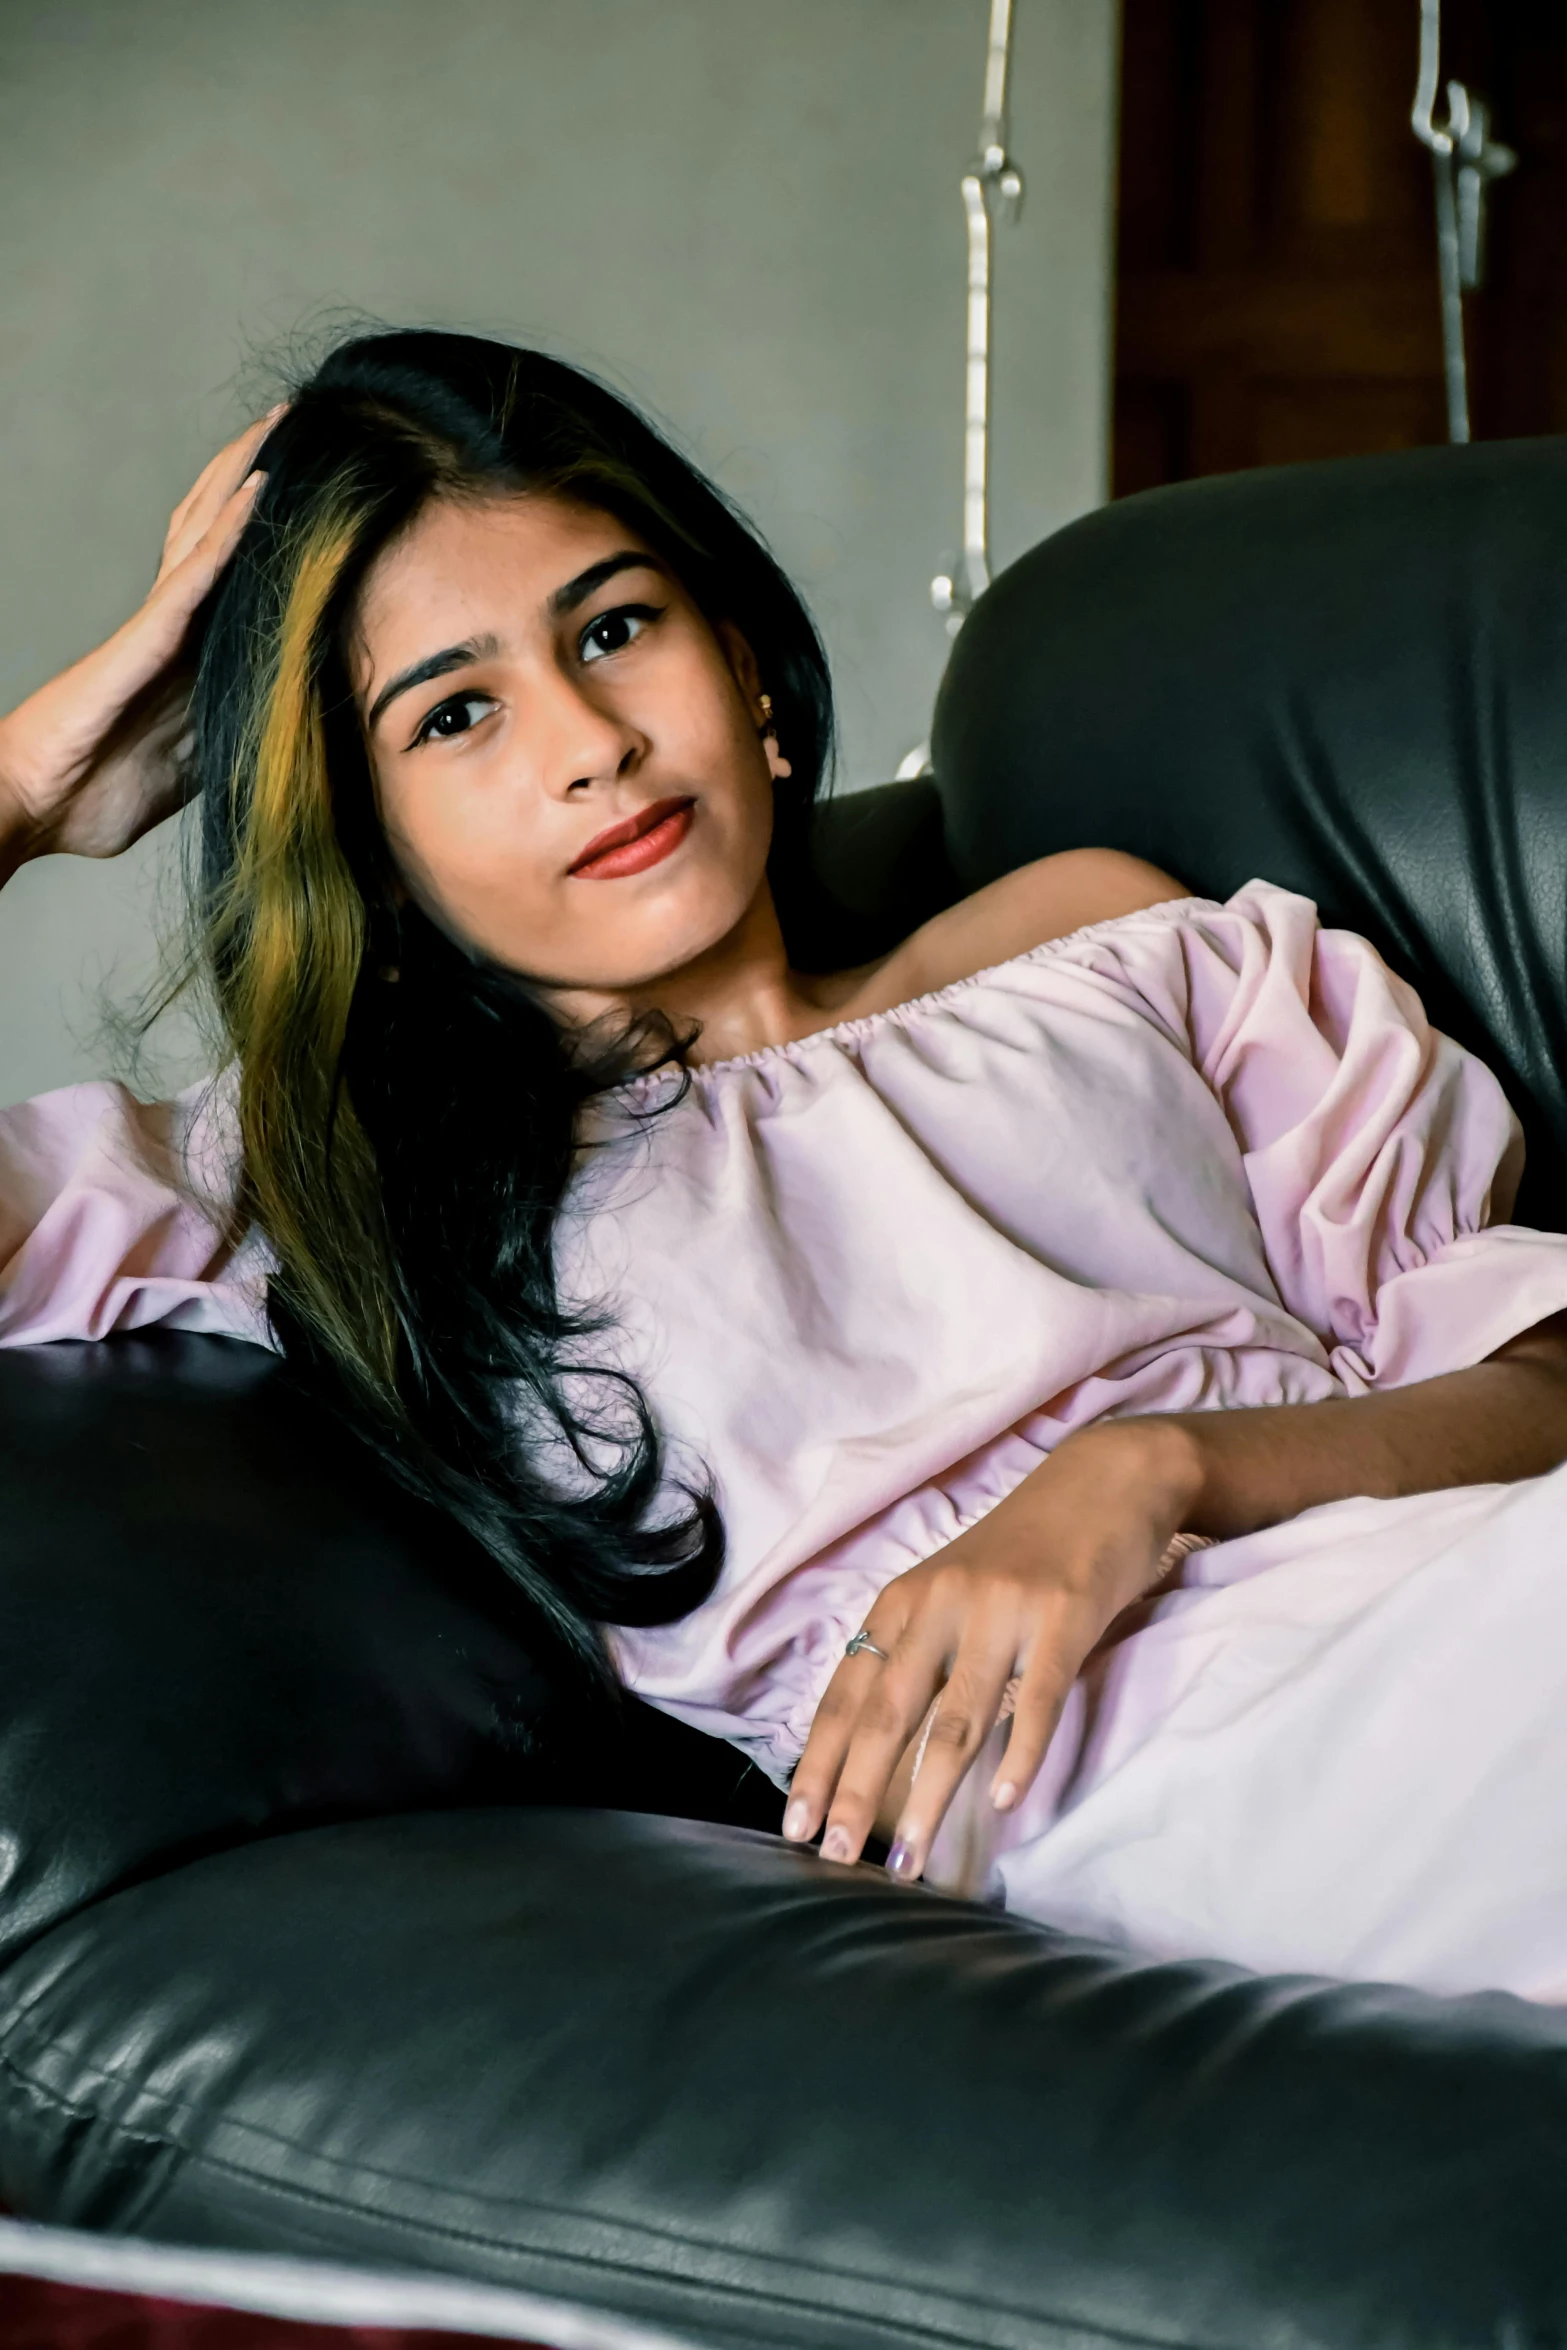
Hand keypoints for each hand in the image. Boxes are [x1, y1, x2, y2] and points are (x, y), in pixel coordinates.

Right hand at [0, 408, 282, 873]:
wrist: (36, 805)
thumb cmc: (99, 793)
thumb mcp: (193, 768)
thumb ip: (230, 738)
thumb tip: (286, 740)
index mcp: (186, 655)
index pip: (232, 573)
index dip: (264, 527)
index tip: (312, 489)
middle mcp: (173, 625)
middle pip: (216, 527)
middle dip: (254, 471)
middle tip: (298, 418)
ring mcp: (159, 626)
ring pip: (208, 529)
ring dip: (245, 473)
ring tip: (282, 421)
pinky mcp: (147, 637)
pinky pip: (196, 573)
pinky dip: (230, 531)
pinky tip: (260, 489)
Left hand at [782, 1419, 1202, 1882]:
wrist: (1104, 1479)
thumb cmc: (1023, 1548)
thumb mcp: (951, 1589)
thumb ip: (918, 1652)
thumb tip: (875, 1743)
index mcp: (904, 1601)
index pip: (847, 1694)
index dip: (819, 1762)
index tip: (795, 1824)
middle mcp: (942, 1603)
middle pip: (887, 1713)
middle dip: (855, 1791)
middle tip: (833, 1858)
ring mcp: (1003, 1610)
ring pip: (956, 1720)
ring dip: (928, 1797)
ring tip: (909, 1863)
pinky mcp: (1064, 1616)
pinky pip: (1037, 1698)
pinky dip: (1020, 1755)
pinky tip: (1004, 1803)